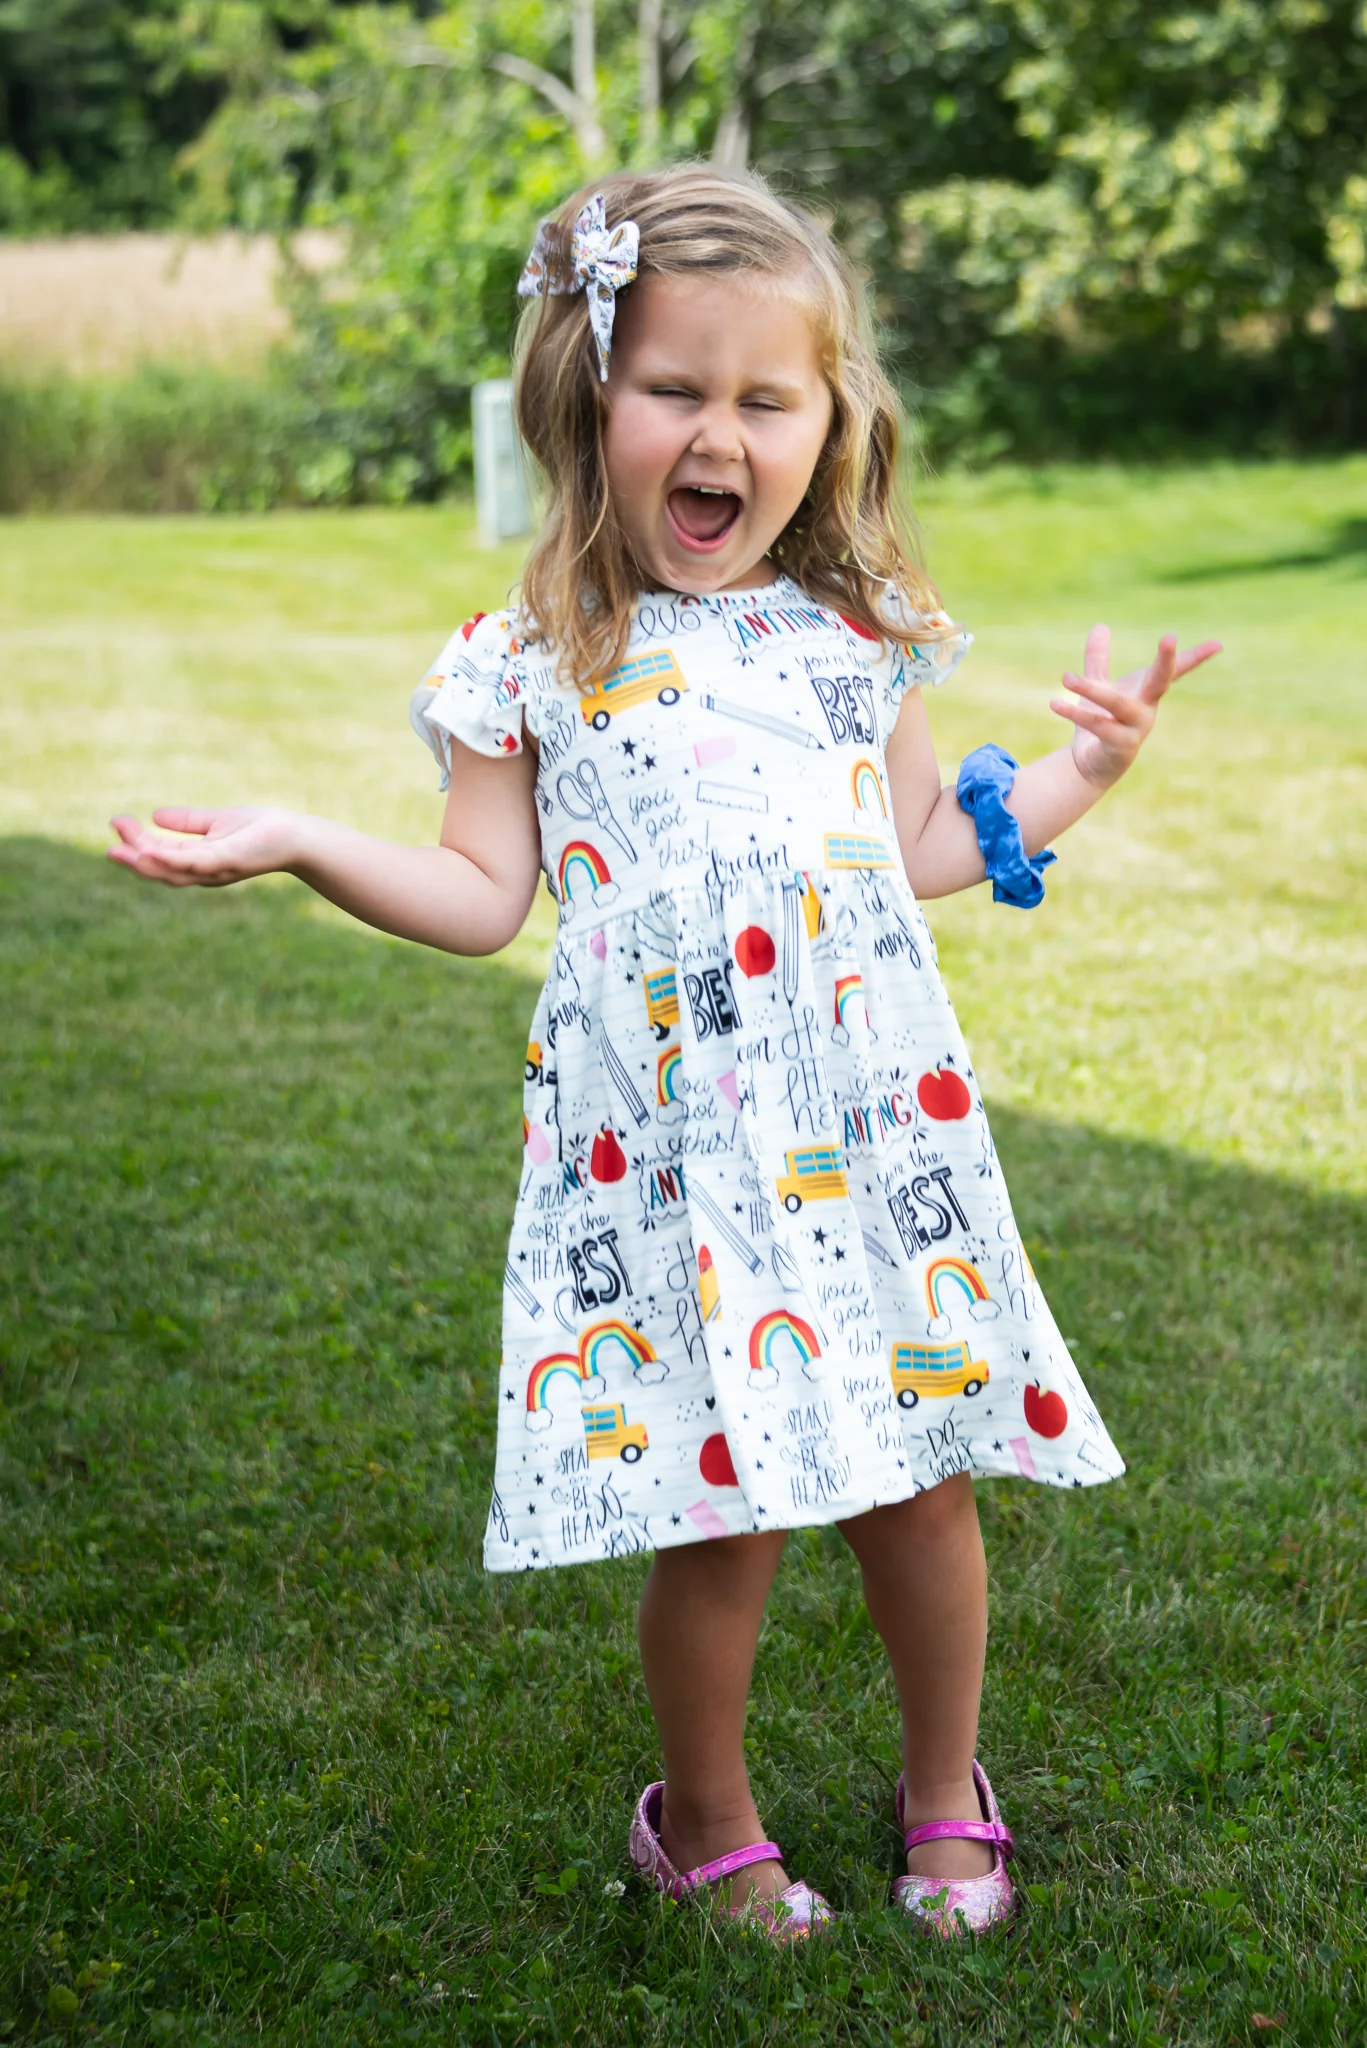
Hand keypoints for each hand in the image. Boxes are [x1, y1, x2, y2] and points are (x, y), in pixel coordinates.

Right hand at [107, 807, 302, 886]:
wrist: (298, 836)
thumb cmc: (262, 830)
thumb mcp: (216, 822)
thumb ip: (188, 822)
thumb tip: (154, 815)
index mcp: (200, 861)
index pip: (160, 855)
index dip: (136, 842)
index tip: (116, 823)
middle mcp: (205, 871)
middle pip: (160, 868)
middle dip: (132, 857)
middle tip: (108, 844)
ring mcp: (216, 869)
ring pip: (172, 871)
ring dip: (143, 861)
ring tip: (119, 850)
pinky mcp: (228, 860)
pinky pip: (195, 863)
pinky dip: (171, 859)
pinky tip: (151, 849)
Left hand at [1052, 625, 1221, 789]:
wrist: (1089, 765)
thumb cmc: (1101, 722)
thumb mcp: (1100, 687)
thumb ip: (1099, 660)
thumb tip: (1100, 625)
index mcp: (1146, 692)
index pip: (1174, 671)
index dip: (1196, 657)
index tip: (1219, 644)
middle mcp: (1146, 708)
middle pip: (1160, 682)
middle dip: (1166, 661)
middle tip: (1169, 637)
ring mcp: (1136, 729)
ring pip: (1116, 704)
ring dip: (1091, 690)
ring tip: (1066, 678)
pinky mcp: (1119, 746)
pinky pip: (1097, 725)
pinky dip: (1075, 714)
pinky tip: (1056, 703)